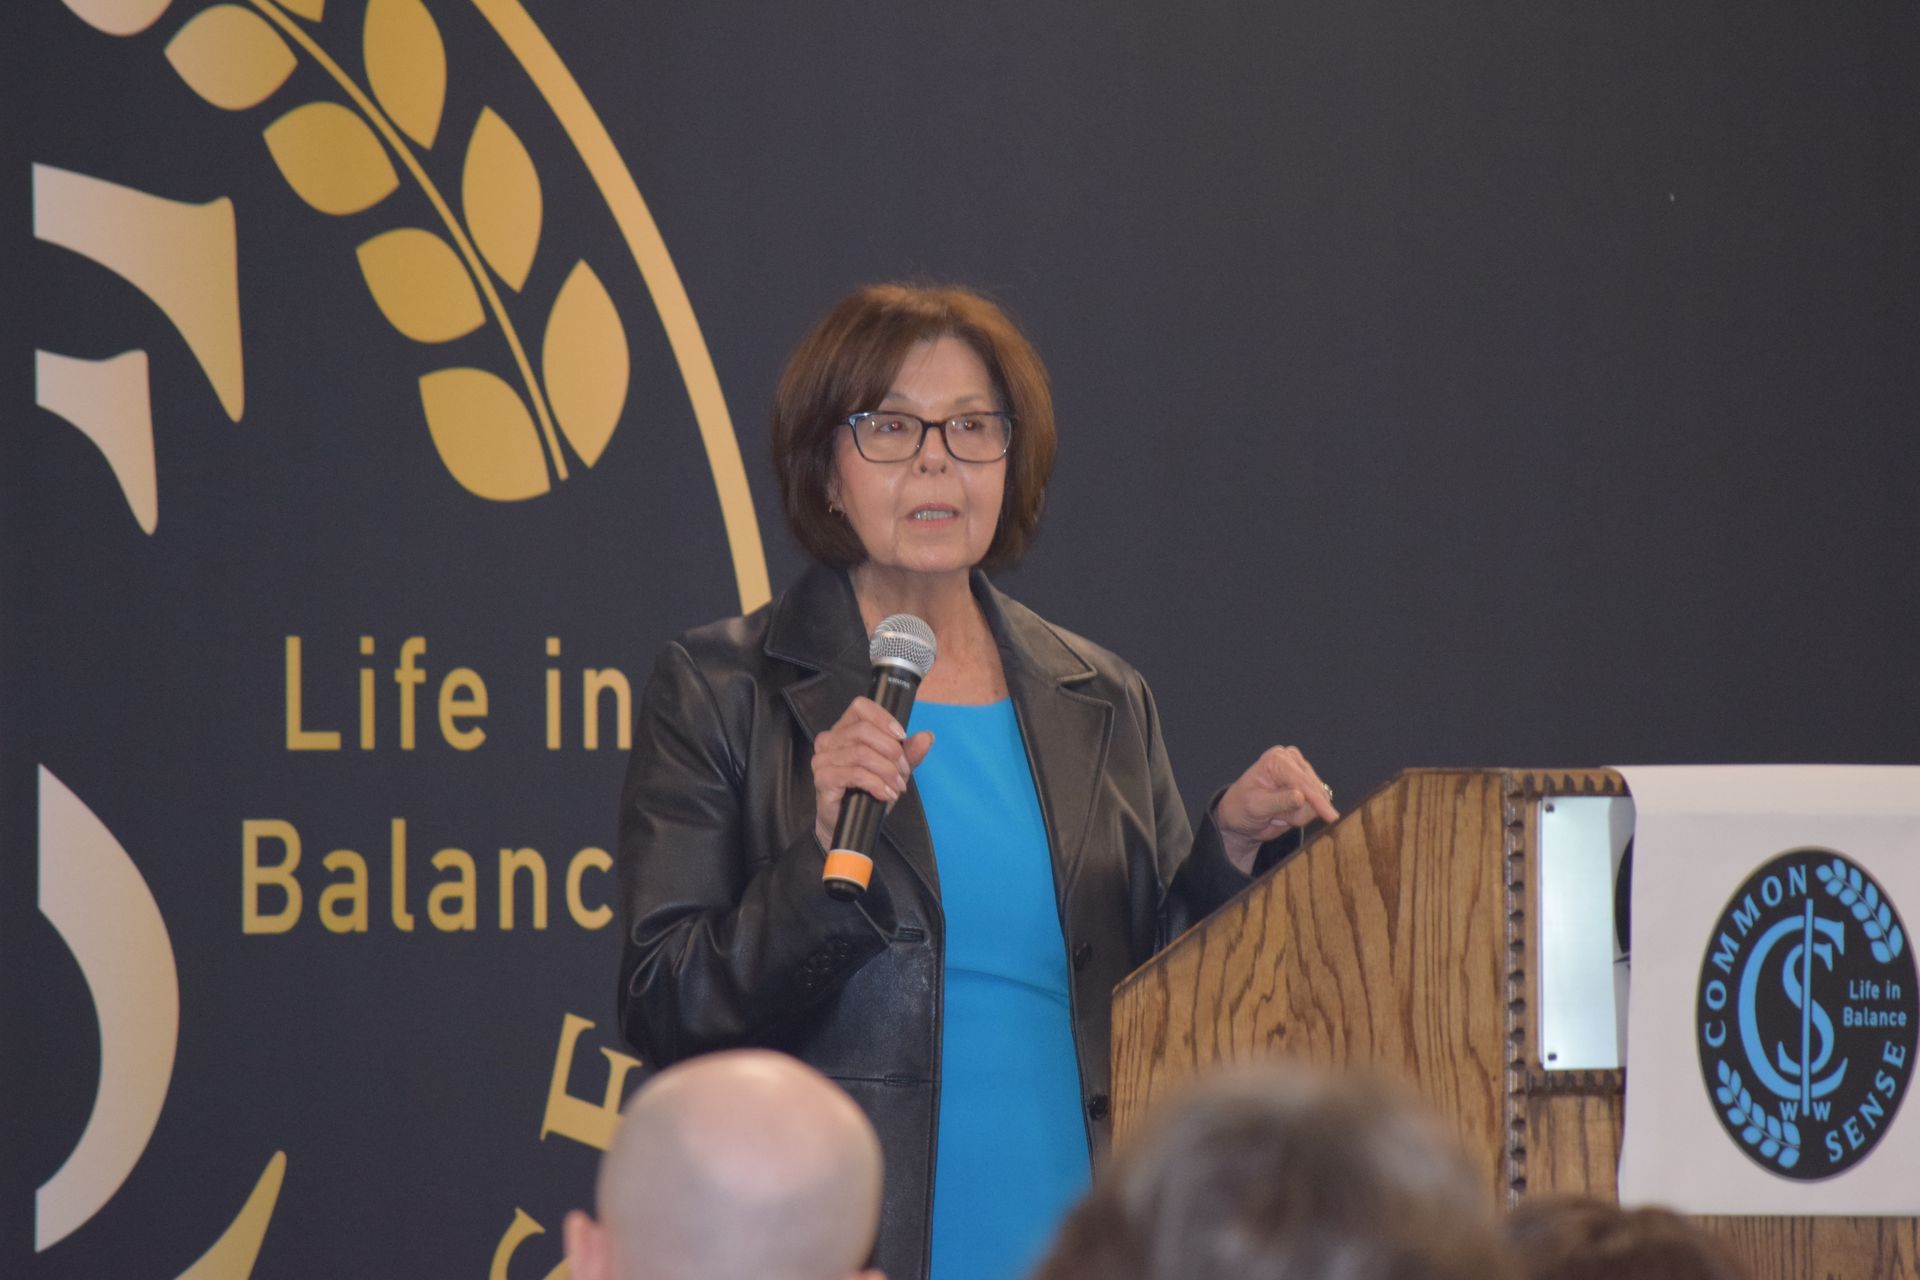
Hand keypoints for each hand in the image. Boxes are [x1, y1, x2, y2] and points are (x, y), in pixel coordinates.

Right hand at [811, 696, 934, 850]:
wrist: (847, 821)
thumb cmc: (866, 791)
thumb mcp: (893, 769)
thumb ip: (908, 753)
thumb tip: (926, 737)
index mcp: (844, 729)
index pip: (861, 706)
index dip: (883, 718)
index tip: (902, 736)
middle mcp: (829, 740)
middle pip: (863, 730)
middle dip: (891, 751)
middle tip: (903, 771)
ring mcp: (823, 759)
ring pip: (861, 753)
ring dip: (886, 770)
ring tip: (897, 786)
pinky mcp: (823, 778)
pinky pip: (854, 773)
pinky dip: (876, 783)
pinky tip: (885, 793)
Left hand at [1214, 744, 1338, 873]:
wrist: (1239, 817)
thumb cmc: (1241, 808)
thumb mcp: (1256, 807)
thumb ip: (1279, 802)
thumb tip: (1301, 796)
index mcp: (1277, 760)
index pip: (1303, 782)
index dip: (1317, 801)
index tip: (1331, 817)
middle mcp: (1292, 762)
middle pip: (1315, 792)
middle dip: (1298, 811)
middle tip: (1275, 815)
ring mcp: (1302, 774)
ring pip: (1318, 802)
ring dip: (1298, 815)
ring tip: (1278, 814)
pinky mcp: (1308, 788)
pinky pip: (1316, 808)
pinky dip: (1301, 816)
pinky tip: (1285, 814)